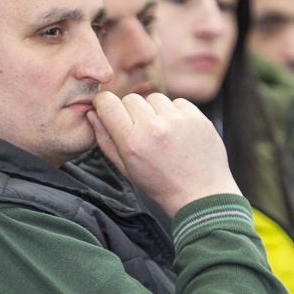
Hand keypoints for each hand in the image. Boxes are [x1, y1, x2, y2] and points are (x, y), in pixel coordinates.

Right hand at [89, 91, 240, 217]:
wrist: (201, 195)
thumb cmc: (161, 185)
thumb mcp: (126, 169)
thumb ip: (105, 140)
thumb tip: (92, 113)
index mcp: (132, 142)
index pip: (108, 102)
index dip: (105, 104)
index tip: (108, 109)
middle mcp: (154, 127)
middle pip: (131, 98)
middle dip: (132, 112)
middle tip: (141, 131)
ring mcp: (177, 120)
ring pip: (154, 98)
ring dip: (155, 111)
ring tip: (162, 133)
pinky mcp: (197, 117)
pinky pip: (178, 102)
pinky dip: (175, 113)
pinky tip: (179, 133)